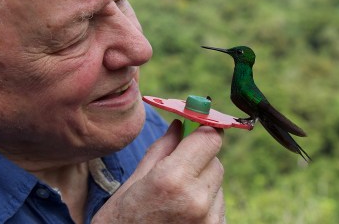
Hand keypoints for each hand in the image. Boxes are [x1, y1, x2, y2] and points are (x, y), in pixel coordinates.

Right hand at [92, 120, 224, 222]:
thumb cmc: (120, 223)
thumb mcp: (133, 183)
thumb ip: (162, 150)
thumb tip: (180, 125)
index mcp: (172, 179)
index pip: (210, 138)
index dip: (204, 130)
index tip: (198, 127)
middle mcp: (196, 199)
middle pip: (216, 160)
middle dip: (199, 158)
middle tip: (177, 168)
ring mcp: (208, 220)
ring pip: (217, 184)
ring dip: (203, 183)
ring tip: (174, 200)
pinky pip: (218, 206)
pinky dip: (205, 204)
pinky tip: (181, 214)